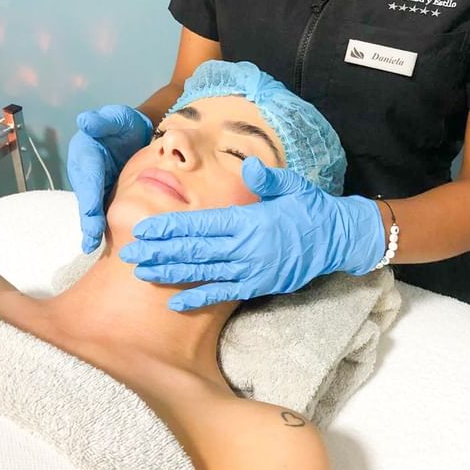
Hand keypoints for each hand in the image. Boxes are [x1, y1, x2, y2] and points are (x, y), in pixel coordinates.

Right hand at [67, 105, 152, 252]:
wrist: (134, 135)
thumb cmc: (124, 125)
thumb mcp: (116, 118)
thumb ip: (102, 121)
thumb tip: (85, 121)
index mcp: (86, 152)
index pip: (88, 174)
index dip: (89, 193)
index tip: (92, 211)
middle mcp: (85, 171)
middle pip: (86, 196)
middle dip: (88, 218)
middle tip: (91, 239)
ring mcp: (93, 184)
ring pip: (92, 207)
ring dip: (91, 227)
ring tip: (92, 245)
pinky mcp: (102, 194)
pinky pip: (100, 210)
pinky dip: (100, 226)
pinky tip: (100, 243)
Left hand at [119, 157, 386, 310]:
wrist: (339, 239)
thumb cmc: (311, 208)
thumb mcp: (293, 186)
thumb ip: (267, 179)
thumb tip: (249, 166)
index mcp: (249, 220)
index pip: (200, 224)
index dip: (169, 227)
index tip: (144, 228)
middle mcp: (246, 247)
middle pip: (193, 250)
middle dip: (159, 251)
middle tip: (129, 253)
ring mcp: (250, 270)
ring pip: (202, 273)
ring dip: (170, 273)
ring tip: (142, 273)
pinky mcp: (257, 286)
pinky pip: (222, 294)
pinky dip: (198, 299)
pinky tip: (175, 303)